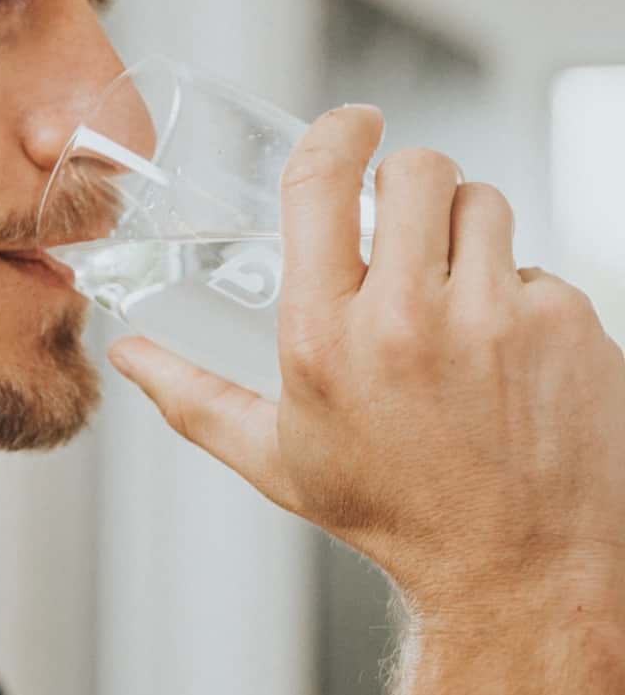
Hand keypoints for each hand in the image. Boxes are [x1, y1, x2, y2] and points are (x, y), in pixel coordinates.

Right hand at [108, 105, 624, 625]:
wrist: (518, 571)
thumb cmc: (392, 511)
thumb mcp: (276, 459)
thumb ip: (191, 397)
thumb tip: (128, 354)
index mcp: (323, 338)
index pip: (321, 183)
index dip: (337, 132)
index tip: (353, 122)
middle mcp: (407, 318)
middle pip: (417, 170)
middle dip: (408, 184)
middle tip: (406, 226)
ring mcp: (497, 317)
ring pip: (483, 202)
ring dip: (465, 231)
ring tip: (457, 296)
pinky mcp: (567, 324)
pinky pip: (538, 265)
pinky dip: (520, 293)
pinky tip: (507, 354)